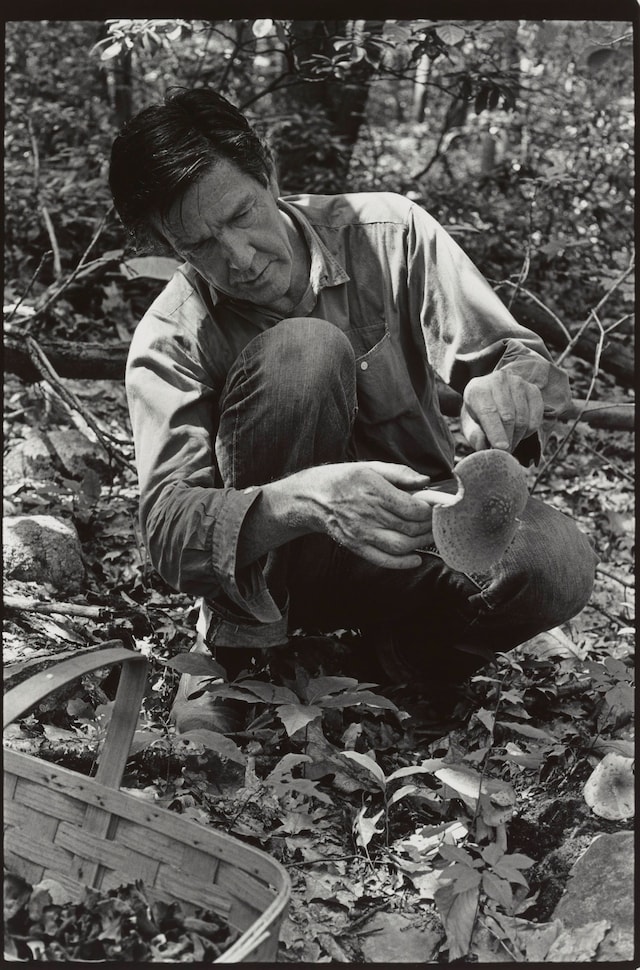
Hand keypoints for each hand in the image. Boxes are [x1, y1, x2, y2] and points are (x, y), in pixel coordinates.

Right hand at [302, 461, 434, 568]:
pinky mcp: (356, 546)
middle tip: (439, 524)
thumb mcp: (370, 466)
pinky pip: (383, 559)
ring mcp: (362, 533)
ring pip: (401, 545)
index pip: (413, 508)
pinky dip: (402, 563)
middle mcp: (368, 513)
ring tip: (430, 537)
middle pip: (410, 527)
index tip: (438, 508)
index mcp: (374, 490)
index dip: (430, 511)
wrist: (311, 498)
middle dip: (430, 527)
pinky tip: (415, 559)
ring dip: (421, 544)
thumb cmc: (343, 479)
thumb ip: (400, 473)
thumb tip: (426, 481)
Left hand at [460, 372, 543, 451]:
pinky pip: (536, 417)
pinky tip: (519, 434)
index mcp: (477, 389)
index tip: (501, 448)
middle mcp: (498, 381)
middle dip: (508, 439)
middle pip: (508, 416)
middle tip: (505, 453)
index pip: (489, 412)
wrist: (491, 396)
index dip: (495, 432)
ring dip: (517, 437)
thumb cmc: (479, 415)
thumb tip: (491, 452)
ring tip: (510, 444)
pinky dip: (529, 431)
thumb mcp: (471, 426)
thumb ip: (478, 439)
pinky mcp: (533, 390)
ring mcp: (518, 383)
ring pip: (523, 418)